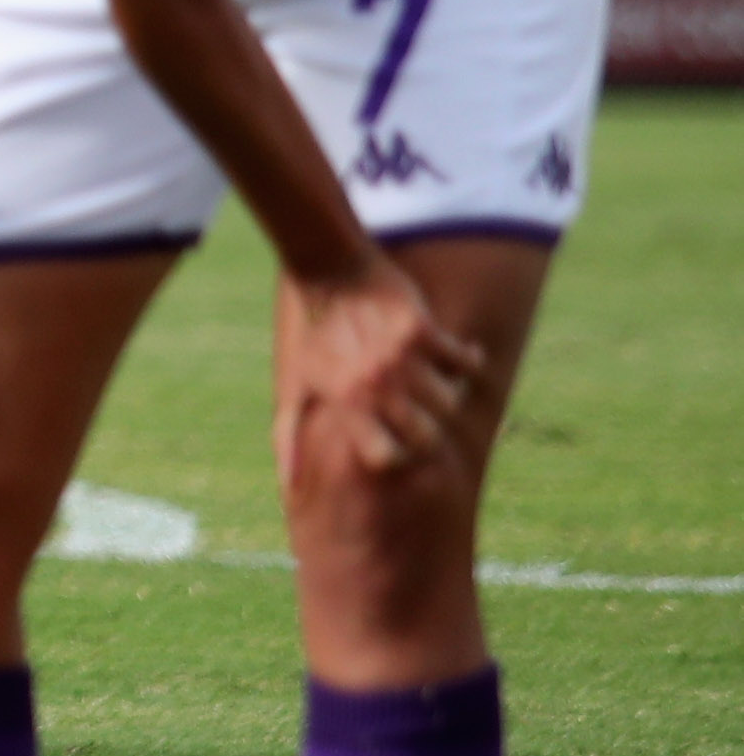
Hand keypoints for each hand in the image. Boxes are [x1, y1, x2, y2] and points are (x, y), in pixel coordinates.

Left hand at [277, 258, 483, 493]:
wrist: (330, 269)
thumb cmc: (314, 335)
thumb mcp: (297, 385)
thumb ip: (290, 436)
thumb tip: (287, 486)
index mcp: (345, 402)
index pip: (389, 458)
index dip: (400, 457)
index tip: (401, 443)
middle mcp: (374, 384)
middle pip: (428, 437)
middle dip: (428, 432)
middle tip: (423, 416)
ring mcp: (401, 358)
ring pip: (450, 401)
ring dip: (447, 395)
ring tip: (433, 381)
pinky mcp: (423, 330)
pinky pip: (465, 362)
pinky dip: (469, 359)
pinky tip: (461, 353)